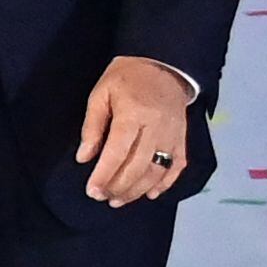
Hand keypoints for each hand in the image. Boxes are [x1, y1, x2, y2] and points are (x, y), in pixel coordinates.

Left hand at [75, 56, 195, 208]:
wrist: (163, 66)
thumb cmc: (126, 79)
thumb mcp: (101, 94)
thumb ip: (92, 126)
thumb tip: (84, 157)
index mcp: (134, 113)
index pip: (118, 151)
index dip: (104, 174)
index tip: (92, 191)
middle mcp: (157, 127)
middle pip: (138, 165)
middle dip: (119, 186)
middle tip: (103, 197)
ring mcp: (173, 134)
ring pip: (157, 170)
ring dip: (138, 190)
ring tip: (119, 200)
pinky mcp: (182, 138)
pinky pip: (177, 165)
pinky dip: (165, 183)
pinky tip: (150, 194)